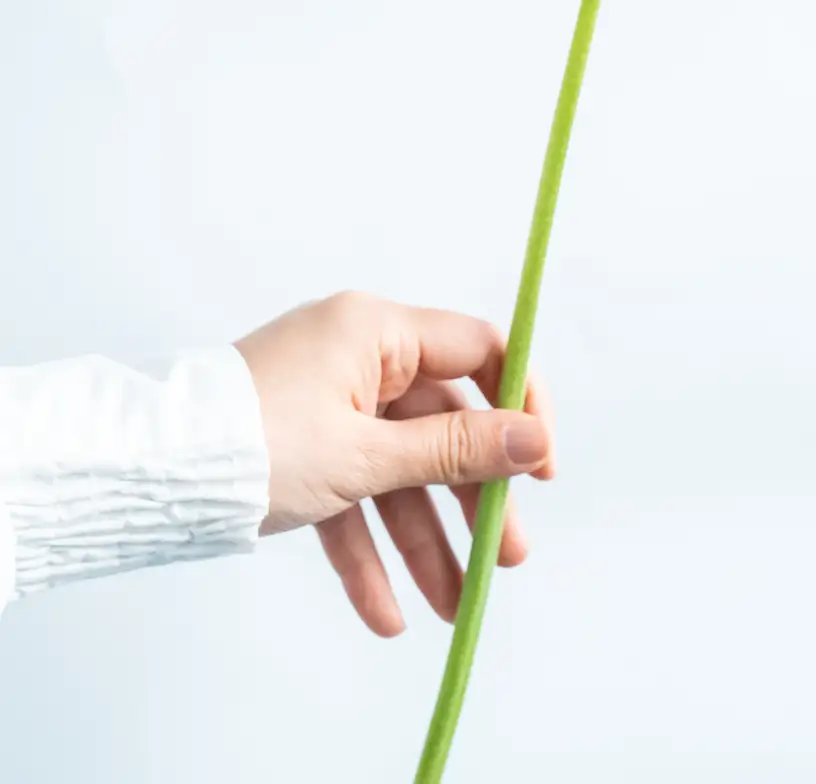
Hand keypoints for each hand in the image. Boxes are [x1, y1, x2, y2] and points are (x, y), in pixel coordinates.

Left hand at [234, 291, 553, 636]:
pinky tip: (386, 614)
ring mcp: (327, 404)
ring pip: (397, 470)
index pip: (478, 349)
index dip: (521, 403)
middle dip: (473, 497)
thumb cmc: (255, 443)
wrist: (144, 475)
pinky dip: (366, 549)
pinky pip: (350, 494)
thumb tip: (535, 439)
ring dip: (424, 539)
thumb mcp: (367, 455)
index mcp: (377, 330)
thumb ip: (456, 451)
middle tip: (506, 556)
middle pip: (441, 424)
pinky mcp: (299, 448)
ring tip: (454, 606)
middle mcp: (357, 357)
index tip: (544, 465)